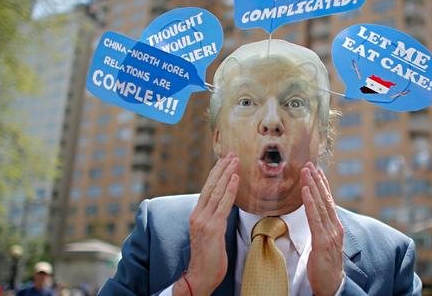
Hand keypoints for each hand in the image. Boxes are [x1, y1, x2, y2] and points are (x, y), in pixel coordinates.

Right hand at [174, 153, 238, 295]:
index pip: (206, 189)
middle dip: (221, 168)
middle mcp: (198, 215)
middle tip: (231, 154)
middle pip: (210, 186)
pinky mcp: (212, 228)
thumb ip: (214, 219)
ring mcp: (204, 220)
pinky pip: (223, 204)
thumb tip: (224, 207)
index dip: (215, 174)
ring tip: (235, 160)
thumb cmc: (208, 258)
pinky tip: (235, 178)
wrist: (199, 276)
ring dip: (227, 173)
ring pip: (216, 191)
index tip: (223, 161)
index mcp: (196, 215)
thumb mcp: (210, 234)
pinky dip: (230, 189)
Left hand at [302, 163, 344, 295]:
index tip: (317, 170)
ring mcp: (330, 233)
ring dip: (312, 185)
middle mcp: (335, 227)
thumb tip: (315, 217)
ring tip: (306, 170)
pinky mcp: (322, 241)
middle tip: (309, 163)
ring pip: (320, 204)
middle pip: (325, 198)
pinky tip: (304, 190)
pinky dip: (309, 202)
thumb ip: (322, 229)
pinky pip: (314, 218)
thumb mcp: (325, 243)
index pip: (329, 201)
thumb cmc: (326, 266)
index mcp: (336, 227)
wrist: (332, 286)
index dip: (323, 185)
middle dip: (316, 180)